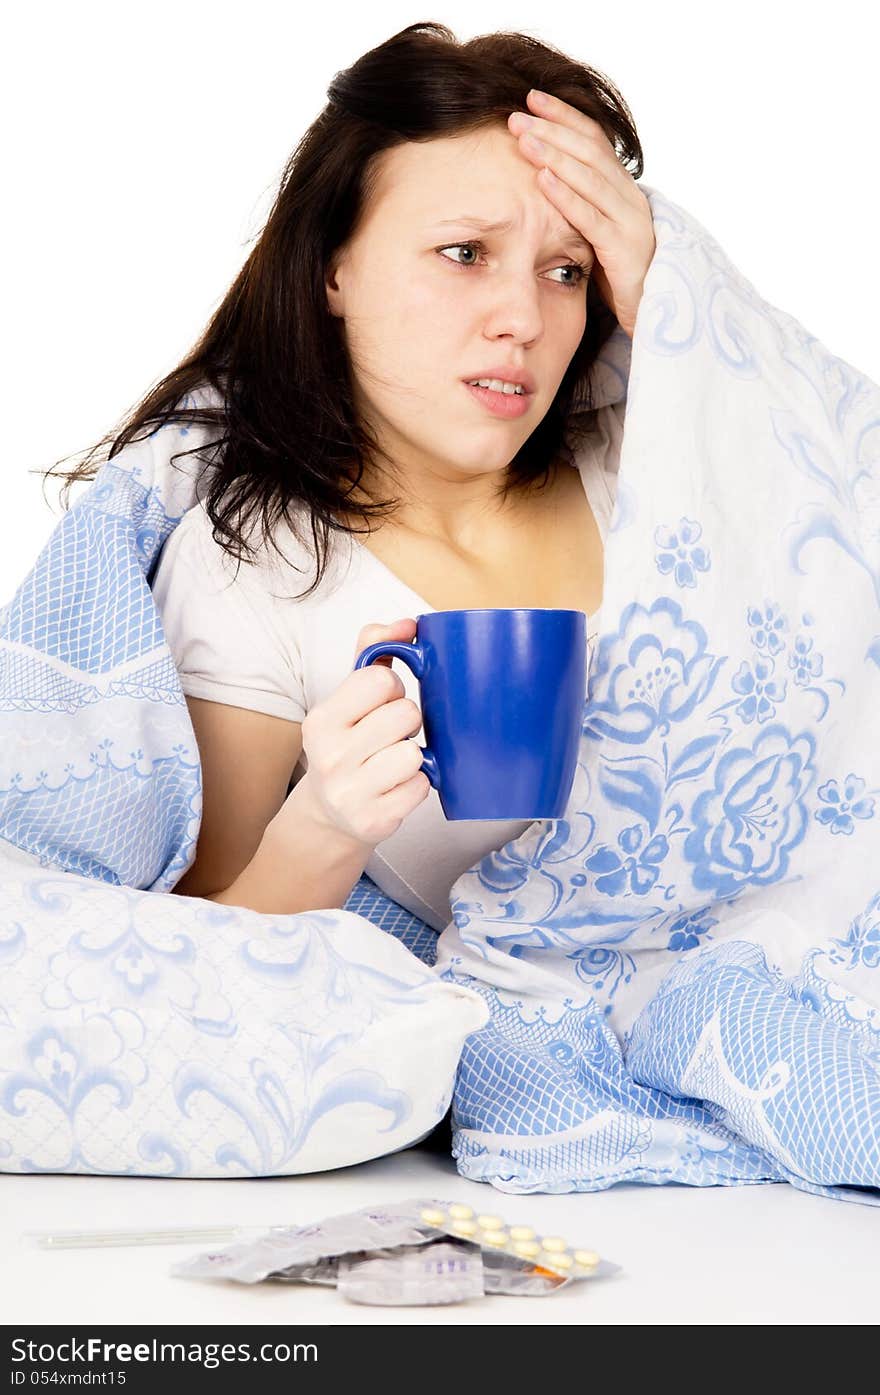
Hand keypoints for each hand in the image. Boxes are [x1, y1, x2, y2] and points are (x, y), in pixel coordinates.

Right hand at [295, 618, 429, 849]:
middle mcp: (329, 755)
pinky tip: (396, 786)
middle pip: (406, 715)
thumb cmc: (347, 745)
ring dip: (414, 756)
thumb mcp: (349, 698)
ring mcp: (349, 792)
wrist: (328, 815)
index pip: (381, 680)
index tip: (382, 703)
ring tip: (393, 762)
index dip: (393, 689)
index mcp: (322, 719)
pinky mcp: (373, 820)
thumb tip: (408, 624)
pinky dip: (416, 785)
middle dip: (407, 723)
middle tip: (390, 735)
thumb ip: (375, 651)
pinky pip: (421, 787)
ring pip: (415, 754)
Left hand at [508, 89, 655, 338]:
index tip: (533, 99)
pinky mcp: (623, 250)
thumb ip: (581, 207)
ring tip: (524, 138)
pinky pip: (591, 218)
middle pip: (590, 152)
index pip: (593, 141)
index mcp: (623, 190)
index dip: (564, 117)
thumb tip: (544, 181)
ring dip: (555, 155)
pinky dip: (566, 196)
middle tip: (518, 114)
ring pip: (590, 179)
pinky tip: (542, 180)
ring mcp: (630, 222)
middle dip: (553, 129)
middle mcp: (630, 199)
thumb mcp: (598, 233)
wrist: (652, 317)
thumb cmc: (619, 277)